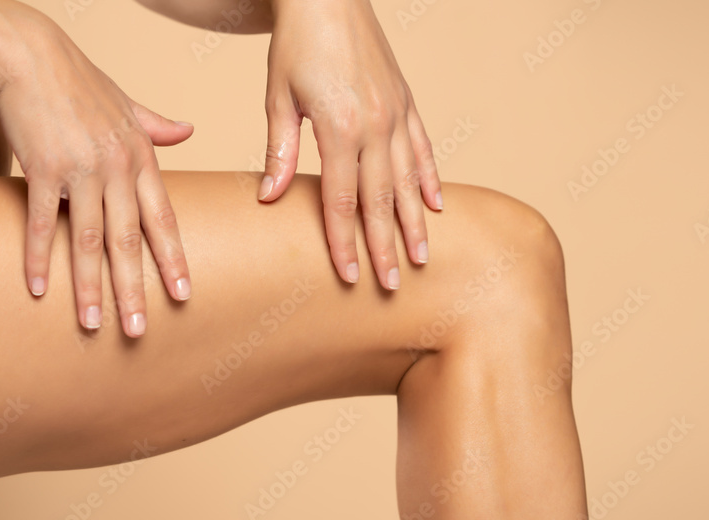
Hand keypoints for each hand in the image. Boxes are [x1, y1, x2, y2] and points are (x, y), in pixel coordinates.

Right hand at [0, 7, 193, 336]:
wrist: (30, 55)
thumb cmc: (80, 81)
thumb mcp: (128, 104)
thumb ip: (158, 125)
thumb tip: (190, 130)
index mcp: (141, 158)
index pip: (163, 218)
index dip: (173, 259)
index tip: (183, 294)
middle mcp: (117, 168)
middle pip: (130, 240)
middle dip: (136, 289)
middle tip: (139, 330)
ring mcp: (81, 170)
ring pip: (90, 239)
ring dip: (91, 287)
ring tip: (94, 325)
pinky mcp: (43, 168)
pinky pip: (44, 222)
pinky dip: (39, 256)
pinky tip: (38, 288)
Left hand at [258, 0, 441, 289]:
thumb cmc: (296, 45)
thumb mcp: (278, 97)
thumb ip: (279, 151)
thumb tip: (270, 197)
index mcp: (338, 128)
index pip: (343, 201)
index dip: (345, 243)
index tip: (351, 277)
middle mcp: (375, 125)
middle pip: (381, 200)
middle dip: (385, 246)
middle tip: (392, 286)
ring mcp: (396, 114)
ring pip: (409, 180)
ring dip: (415, 222)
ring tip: (422, 258)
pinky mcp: (407, 103)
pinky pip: (424, 149)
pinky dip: (432, 180)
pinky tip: (438, 206)